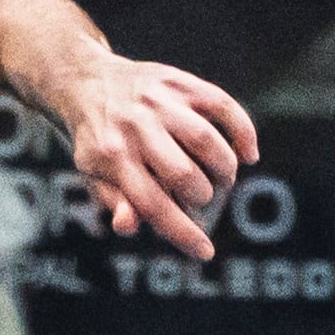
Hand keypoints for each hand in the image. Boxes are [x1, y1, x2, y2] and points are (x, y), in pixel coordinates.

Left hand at [38, 49, 259, 255]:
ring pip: (206, 140)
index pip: (152, 204)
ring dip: (223, 169)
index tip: (205, 252)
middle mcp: (136, 127)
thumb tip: (129, 226)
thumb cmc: (97, 141)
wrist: (87, 82)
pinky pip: (222, 106)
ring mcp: (159, 101)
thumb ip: (114, 201)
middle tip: (201, 198)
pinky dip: (243, 132)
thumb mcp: (93, 175)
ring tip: (222, 179)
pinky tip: (247, 154)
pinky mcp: (180, 82)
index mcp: (113, 158)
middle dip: (201, 196)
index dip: (181, 232)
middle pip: (183, 174)